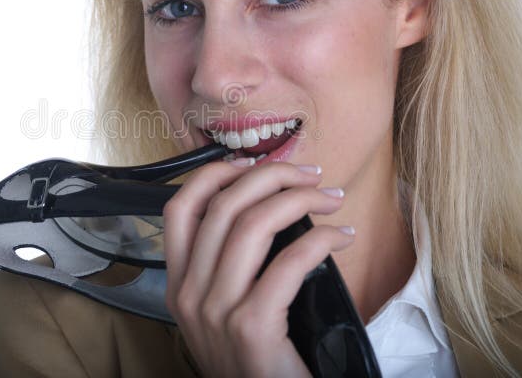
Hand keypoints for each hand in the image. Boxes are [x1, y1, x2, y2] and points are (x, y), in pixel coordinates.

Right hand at [163, 159, 354, 377]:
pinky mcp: (252, 327)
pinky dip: (322, 239)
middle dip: (272, 175)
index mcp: (179, 284)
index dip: (215, 174)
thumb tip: (269, 208)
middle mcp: (188, 293)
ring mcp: (215, 311)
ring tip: (331, 197)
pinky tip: (342, 237)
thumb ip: (230, 267)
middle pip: (223, 205)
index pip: (179, 207)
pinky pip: (290, 261)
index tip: (252, 164)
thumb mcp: (222, 313)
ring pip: (253, 224)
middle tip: (310, 174)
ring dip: (301, 198)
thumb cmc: (255, 361)